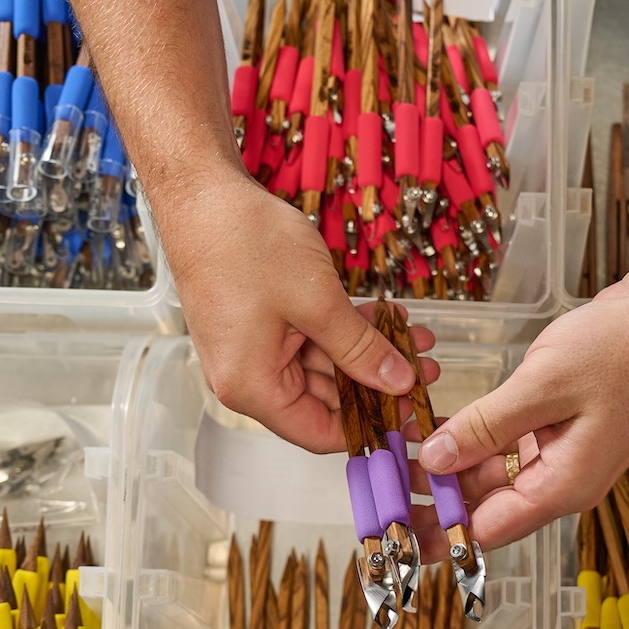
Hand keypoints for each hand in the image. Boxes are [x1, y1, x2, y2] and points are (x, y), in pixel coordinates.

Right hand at [156, 169, 430, 453]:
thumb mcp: (318, 301)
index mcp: (253, 387)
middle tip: (426, 367)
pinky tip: (384, 316)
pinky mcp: (260, 325)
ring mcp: (253, 350)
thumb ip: (360, 349)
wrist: (202, 194)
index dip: (371, 426)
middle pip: (325, 401)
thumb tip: (397, 382)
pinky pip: (310, 341)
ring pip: (324, 367)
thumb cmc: (244, 244)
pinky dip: (345, 332)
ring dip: (368, 353)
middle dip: (378, 383)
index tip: (411, 411)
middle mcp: (248, 378)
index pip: (320, 434)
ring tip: (416, 338)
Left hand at [416, 274, 628, 547]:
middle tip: (383, 481)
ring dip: (450, 464)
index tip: (393, 517)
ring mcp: (562, 457)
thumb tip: (435, 462)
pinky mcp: (558, 432)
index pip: (488, 531)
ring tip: (399, 448)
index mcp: (564, 487)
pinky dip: (473, 439)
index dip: (439, 527)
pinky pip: (506, 448)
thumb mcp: (542, 386)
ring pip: (492, 475)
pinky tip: (437, 426)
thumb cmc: (621, 350)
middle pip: (486, 507)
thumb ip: (486, 427)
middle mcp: (563, 482)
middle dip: (436, 496)